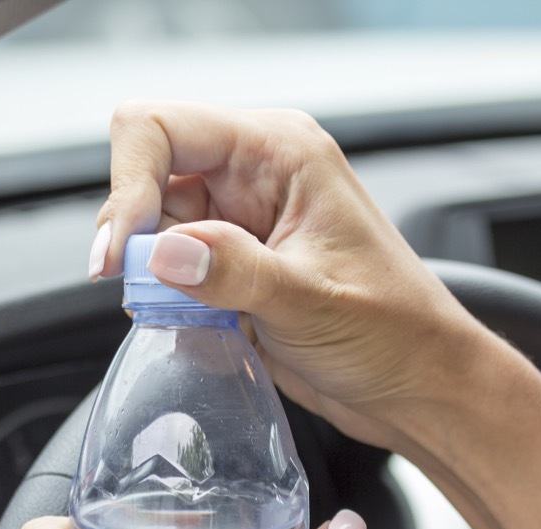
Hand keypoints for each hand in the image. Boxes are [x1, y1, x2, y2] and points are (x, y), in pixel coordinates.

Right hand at [90, 101, 493, 451]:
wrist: (418, 387)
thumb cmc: (397, 332)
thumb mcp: (313, 302)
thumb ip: (234, 272)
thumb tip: (160, 252)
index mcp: (280, 152)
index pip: (163, 128)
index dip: (128, 185)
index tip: (122, 254)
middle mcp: (254, 175)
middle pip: (148, 177)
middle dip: (137, 237)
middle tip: (149, 292)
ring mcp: (240, 222)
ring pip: (153, 228)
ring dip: (153, 276)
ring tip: (193, 314)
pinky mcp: (231, 267)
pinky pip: (168, 269)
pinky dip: (166, 299)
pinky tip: (197, 324)